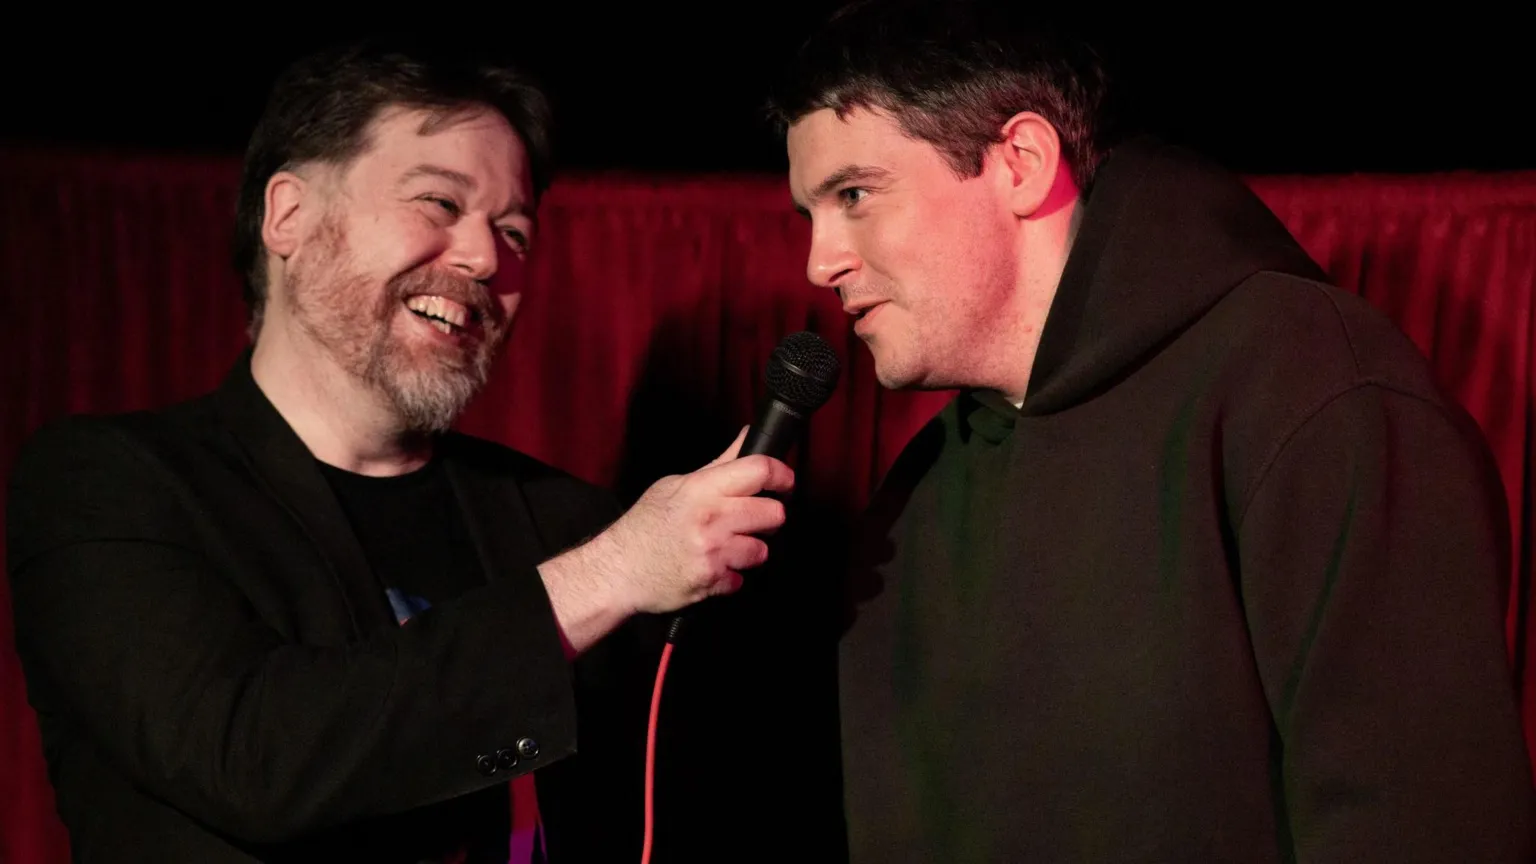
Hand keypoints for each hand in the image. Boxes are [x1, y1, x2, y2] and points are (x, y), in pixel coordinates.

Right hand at [600, 426, 794, 612]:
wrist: (616, 570)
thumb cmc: (645, 526)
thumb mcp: (676, 484)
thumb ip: (718, 465)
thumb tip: (746, 436)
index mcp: (702, 489)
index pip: (760, 470)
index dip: (782, 475)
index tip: (785, 482)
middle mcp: (711, 518)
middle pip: (773, 513)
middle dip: (767, 518)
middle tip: (750, 520)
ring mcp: (713, 552)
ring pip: (762, 550)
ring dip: (748, 551)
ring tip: (724, 547)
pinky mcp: (712, 581)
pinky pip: (741, 579)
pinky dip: (730, 577)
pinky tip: (710, 567)